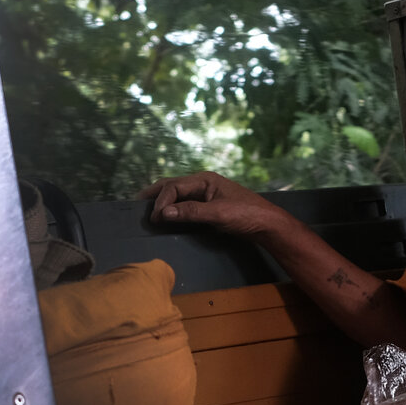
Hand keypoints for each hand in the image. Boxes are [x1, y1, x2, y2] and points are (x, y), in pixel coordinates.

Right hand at [141, 171, 292, 240]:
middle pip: (173, 186)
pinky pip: (185, 206)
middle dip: (155, 195)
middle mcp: (203, 184)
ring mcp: (206, 195)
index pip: (174, 186)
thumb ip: (191, 212)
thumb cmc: (246, 215)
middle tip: (137, 204)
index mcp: (204, 179)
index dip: (162, 201)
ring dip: (163, 202)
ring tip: (147, 210)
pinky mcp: (208, 207)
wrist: (267, 225)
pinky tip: (166, 217)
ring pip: (178, 196)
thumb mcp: (218, 214)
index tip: (155, 218)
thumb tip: (164, 212)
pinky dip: (173, 210)